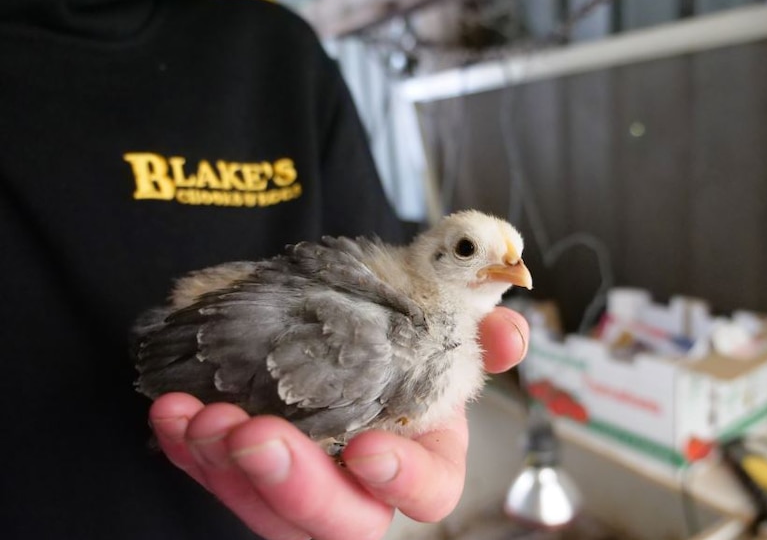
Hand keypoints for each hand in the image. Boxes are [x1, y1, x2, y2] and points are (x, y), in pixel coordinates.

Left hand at [148, 306, 528, 539]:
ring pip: (266, 508)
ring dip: (226, 465)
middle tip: (252, 434)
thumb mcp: (444, 331)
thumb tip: (509, 330)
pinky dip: (190, 448)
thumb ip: (482, 334)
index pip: (429, 492)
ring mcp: (303, 485)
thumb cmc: (400, 343)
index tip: (367, 449)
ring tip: (196, 415)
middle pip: (338, 520)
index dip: (403, 480)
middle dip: (293, 484)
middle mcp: (363, 486)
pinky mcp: (251, 473)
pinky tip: (171, 412)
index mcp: (424, 457)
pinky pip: (219, 477)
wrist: (344, 334)